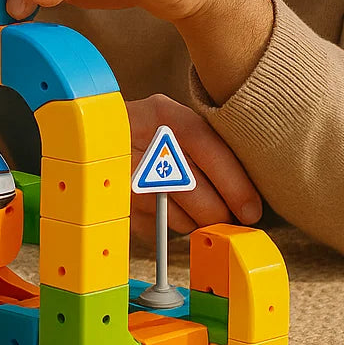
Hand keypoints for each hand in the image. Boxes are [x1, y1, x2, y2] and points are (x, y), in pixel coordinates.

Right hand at [128, 94, 261, 243]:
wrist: (92, 139)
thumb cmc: (150, 135)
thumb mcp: (175, 123)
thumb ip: (206, 145)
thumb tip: (248, 196)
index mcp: (161, 113)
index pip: (204, 145)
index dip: (234, 181)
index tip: (251, 209)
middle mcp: (137, 140)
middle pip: (193, 189)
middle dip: (216, 211)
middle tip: (224, 212)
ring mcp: (121, 174)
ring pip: (180, 218)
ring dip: (192, 219)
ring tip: (184, 200)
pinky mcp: (114, 204)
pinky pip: (159, 231)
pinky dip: (167, 225)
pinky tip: (162, 206)